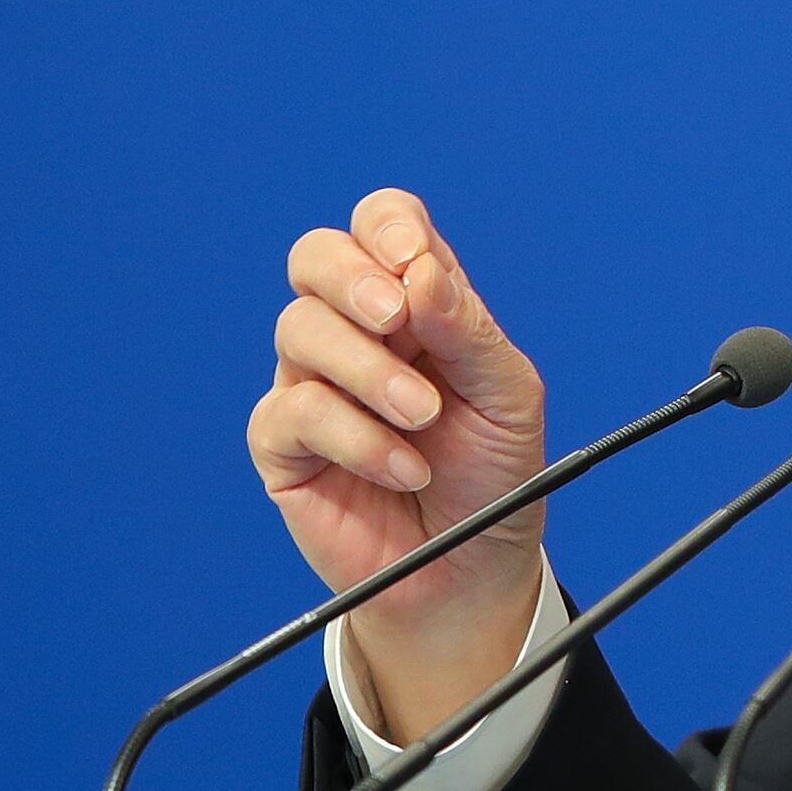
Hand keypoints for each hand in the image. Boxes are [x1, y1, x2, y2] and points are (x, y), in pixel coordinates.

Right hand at [246, 188, 546, 739]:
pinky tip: (403, 468)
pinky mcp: (284, 443)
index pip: (382, 225)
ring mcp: (314, 381)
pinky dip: (356, 438)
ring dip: (369, 372)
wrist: (472, 565)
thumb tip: (421, 270)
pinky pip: (294, 413)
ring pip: (299, 329)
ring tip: (424, 419)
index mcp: (416, 301)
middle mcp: (357, 330)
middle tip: (399, 321)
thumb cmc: (493, 471)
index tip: (414, 263)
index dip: (387, 228)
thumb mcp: (507, 395)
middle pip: (317, 257)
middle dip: (353, 279)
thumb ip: (466, 329)